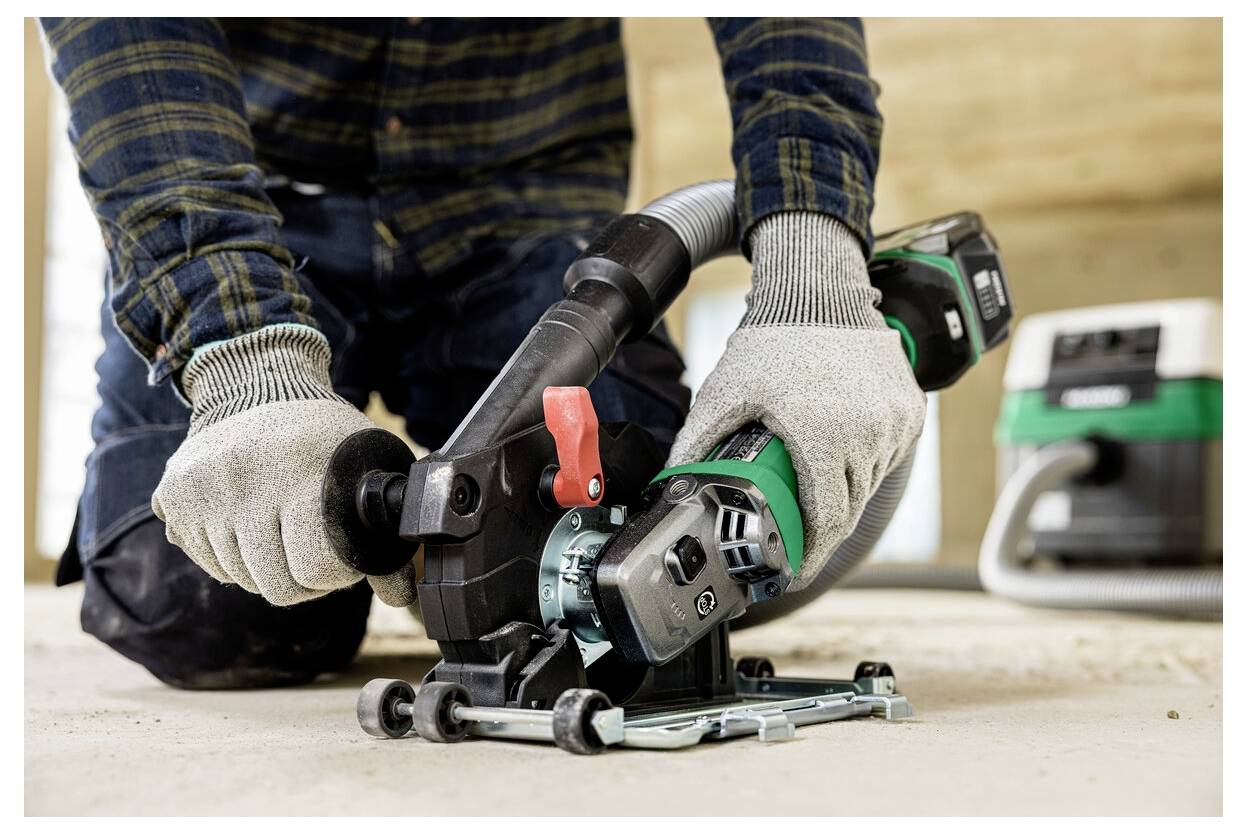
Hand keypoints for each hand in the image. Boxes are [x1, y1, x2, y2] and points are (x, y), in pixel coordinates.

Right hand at [152, 326, 417, 606]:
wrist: (257, 387)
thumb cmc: (321, 436)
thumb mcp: (363, 469)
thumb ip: (382, 534)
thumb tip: (401, 595)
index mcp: (300, 475)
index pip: (313, 571)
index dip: (335, 573)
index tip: (341, 556)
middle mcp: (245, 481)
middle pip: (275, 585)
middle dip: (301, 579)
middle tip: (311, 550)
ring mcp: (203, 489)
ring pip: (239, 577)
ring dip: (264, 565)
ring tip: (280, 528)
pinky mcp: (173, 494)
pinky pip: (208, 562)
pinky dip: (230, 555)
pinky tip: (248, 522)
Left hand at [669, 212, 925, 590]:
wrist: (817, 293)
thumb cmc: (771, 344)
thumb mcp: (725, 394)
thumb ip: (696, 441)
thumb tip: (670, 481)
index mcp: (821, 438)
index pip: (826, 520)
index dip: (812, 553)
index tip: (796, 567)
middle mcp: (866, 434)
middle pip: (848, 506)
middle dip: (822, 525)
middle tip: (796, 530)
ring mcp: (893, 422)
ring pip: (869, 481)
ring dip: (843, 489)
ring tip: (814, 477)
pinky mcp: (910, 410)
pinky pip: (888, 454)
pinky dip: (865, 460)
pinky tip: (840, 445)